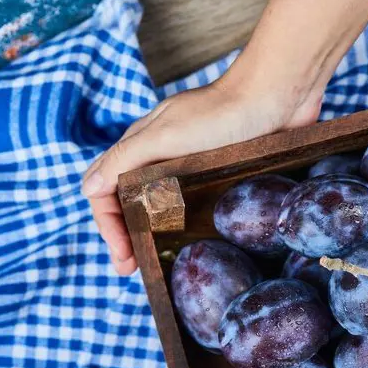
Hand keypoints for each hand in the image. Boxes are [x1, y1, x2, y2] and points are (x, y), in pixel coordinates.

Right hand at [82, 77, 321, 274]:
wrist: (278, 97)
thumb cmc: (222, 112)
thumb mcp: (167, 135)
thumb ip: (126, 159)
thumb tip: (89, 188)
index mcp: (141, 147)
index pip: (106, 191)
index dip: (108, 226)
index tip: (123, 257)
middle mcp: (162, 159)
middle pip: (129, 203)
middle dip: (125, 237)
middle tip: (132, 270)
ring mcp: (192, 168)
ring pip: (161, 207)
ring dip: (152, 235)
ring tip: (157, 263)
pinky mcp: (221, 175)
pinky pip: (195, 206)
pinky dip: (185, 226)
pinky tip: (192, 244)